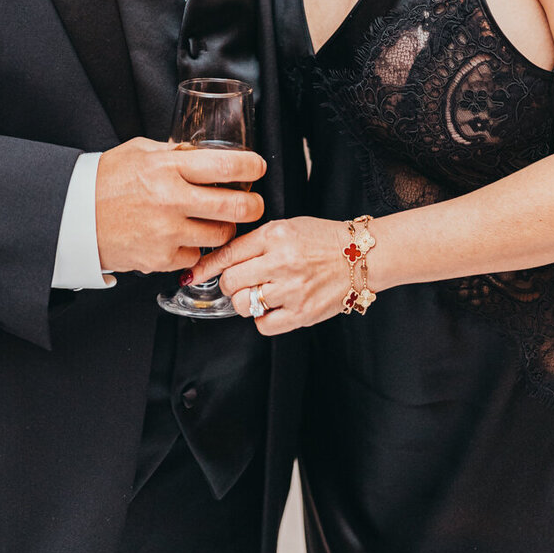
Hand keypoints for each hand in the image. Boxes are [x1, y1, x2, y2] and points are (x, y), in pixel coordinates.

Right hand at [94, 137, 265, 275]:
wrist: (74, 217)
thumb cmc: (105, 181)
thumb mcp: (139, 152)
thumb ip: (173, 152)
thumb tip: (203, 151)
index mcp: (167, 168)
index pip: (224, 166)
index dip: (250, 166)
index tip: (258, 166)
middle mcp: (171, 200)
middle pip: (234, 206)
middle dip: (253, 205)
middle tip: (254, 203)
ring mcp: (167, 232)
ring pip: (220, 234)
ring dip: (224, 228)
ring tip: (215, 219)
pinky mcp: (161, 258)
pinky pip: (195, 254)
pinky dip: (193, 246)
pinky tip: (181, 235)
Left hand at [194, 216, 350, 334]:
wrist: (360, 256)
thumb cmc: (322, 240)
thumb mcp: (287, 227)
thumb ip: (256, 242)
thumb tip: (222, 259)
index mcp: (275, 235)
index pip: (228, 253)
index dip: (206, 266)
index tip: (192, 274)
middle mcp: (281, 262)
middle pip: (230, 282)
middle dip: (228, 284)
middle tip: (238, 282)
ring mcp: (292, 289)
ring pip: (243, 304)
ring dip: (244, 301)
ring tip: (260, 293)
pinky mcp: (302, 313)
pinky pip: (263, 325)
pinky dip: (262, 319)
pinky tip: (273, 307)